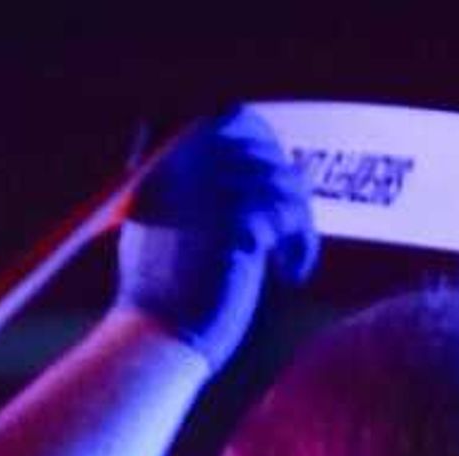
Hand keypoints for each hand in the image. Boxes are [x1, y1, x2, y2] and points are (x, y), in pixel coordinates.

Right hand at [116, 107, 316, 366]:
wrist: (156, 335)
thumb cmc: (167, 290)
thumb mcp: (176, 221)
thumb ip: (214, 184)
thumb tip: (291, 168)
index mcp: (164, 154)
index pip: (230, 116)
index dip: (262, 144)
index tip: (276, 186)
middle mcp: (182, 159)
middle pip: (263, 146)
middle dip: (284, 185)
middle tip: (286, 229)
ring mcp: (208, 186)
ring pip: (284, 182)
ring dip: (296, 223)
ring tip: (285, 260)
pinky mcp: (237, 220)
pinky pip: (293, 216)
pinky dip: (301, 247)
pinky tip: (289, 276)